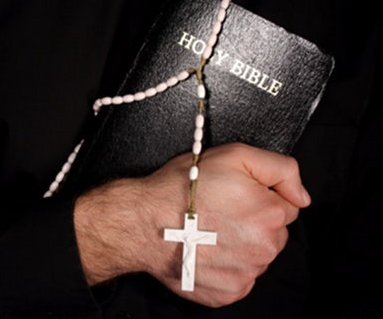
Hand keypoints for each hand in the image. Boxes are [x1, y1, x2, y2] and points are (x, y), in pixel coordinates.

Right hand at [74, 143, 309, 307]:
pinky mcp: (229, 292)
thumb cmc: (182, 189)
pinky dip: (227, 266)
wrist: (145, 222)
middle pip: (274, 233)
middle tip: (220, 211)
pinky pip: (240, 277)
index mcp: (270, 213)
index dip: (261, 196)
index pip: (286, 206)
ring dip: (241, 245)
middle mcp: (264, 248)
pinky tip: (206, 250)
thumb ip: (280, 168)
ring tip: (210, 231)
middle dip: (254, 222)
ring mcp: (247, 274)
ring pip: (257, 256)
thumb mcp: (234, 156)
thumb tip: (302, 195)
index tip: (236, 195)